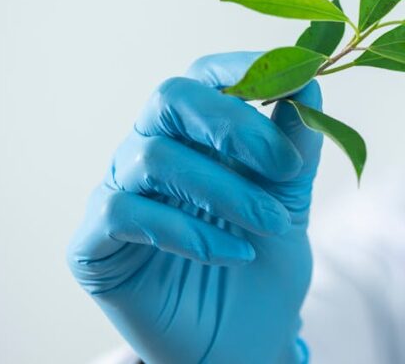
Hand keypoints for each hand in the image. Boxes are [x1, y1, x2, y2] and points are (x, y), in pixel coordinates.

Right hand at [67, 52, 322, 363]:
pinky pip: (125, 214)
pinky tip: (231, 254)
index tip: (294, 82)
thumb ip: (296, 143)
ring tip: (272, 225)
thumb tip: (310, 79)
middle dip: (232, 124)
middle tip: (284, 165)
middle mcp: (150, 151)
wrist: (244, 337)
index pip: (205, 76)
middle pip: (169, 98)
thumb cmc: (262, 259)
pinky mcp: (94, 244)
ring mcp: (118, 193)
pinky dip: (187, 231)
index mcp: (195, 132)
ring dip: (226, 191)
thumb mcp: (291, 198)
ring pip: (155, 158)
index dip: (243, 68)